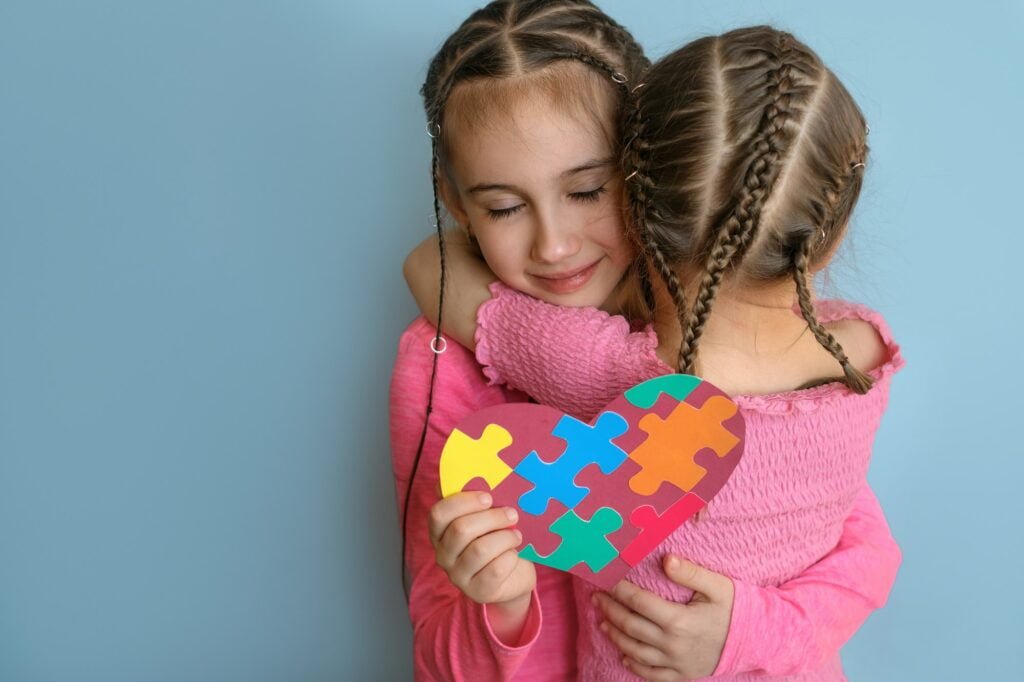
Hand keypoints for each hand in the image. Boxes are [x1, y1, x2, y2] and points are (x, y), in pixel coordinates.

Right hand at [427, 490, 535, 606]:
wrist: (513, 576)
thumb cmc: (496, 539)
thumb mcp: (485, 520)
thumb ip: (477, 502)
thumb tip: (475, 473)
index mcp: (439, 533)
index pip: (438, 514)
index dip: (463, 502)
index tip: (488, 497)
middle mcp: (443, 555)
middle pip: (461, 529)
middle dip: (492, 518)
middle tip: (511, 514)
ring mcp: (458, 576)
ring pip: (480, 549)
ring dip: (504, 537)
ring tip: (516, 534)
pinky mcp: (478, 591)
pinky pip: (495, 569)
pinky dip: (510, 557)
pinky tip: (514, 554)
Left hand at [592, 554, 733, 680]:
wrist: (756, 640)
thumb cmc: (734, 608)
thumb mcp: (717, 585)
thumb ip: (690, 572)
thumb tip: (666, 559)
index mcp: (679, 620)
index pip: (638, 602)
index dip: (619, 590)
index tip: (606, 579)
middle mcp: (673, 645)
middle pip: (631, 626)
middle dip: (610, 610)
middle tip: (597, 598)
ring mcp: (676, 663)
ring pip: (635, 651)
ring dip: (616, 635)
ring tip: (604, 622)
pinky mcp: (681, 676)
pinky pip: (651, 674)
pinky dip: (633, 665)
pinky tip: (624, 654)